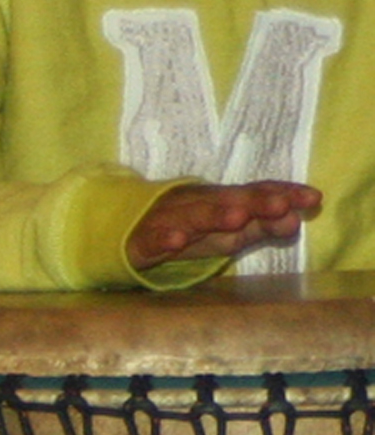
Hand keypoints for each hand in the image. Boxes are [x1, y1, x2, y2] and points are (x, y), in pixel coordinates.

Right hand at [129, 180, 321, 269]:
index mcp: (221, 200)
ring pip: (192, 216)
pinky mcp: (141, 241)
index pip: (255, 192)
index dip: (283, 194)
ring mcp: (168, 220)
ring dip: (213, 215)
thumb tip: (297, 219)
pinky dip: (163, 239)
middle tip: (280, 205)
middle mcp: (197, 204)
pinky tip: (176, 241)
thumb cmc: (186, 231)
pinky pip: (153, 239)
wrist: (122, 232)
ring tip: (236, 218)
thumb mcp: (229, 232)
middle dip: (254, 202)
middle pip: (228, 199)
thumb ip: (262, 226)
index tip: (312, 199)